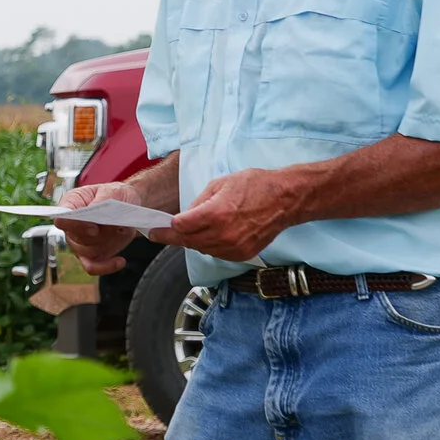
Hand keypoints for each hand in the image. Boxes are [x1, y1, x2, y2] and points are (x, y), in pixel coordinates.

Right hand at [56, 181, 147, 274]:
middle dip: (98, 236)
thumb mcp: (113, 192)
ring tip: (121, 231)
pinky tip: (119, 261)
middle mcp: (72, 226)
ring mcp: (80, 242)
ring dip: (107, 245)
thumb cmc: (116, 195)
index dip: (75, 226)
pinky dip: (105, 266)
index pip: (62, 220)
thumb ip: (102, 202)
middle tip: (116, 227)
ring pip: (87, 253)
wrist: (129, 205)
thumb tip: (93, 214)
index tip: (94, 227)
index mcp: (71, 204)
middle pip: (75, 240)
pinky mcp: (92, 254)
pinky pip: (92, 266)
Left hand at [163, 167, 311, 263]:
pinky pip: (216, 253)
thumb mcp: (220, 184)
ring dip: (193, 241)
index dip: (165, 228)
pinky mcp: (242, 255)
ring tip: (192, 230)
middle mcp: (223, 234)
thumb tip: (184, 217)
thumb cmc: (254, 186)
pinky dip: (210, 245)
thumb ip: (198, 203)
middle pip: (187, 241)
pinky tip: (211, 235)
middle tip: (162, 234)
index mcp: (215, 214)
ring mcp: (233, 247)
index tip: (154, 230)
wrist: (285, 199)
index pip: (180, 228)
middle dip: (174, 237)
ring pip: (201, 249)